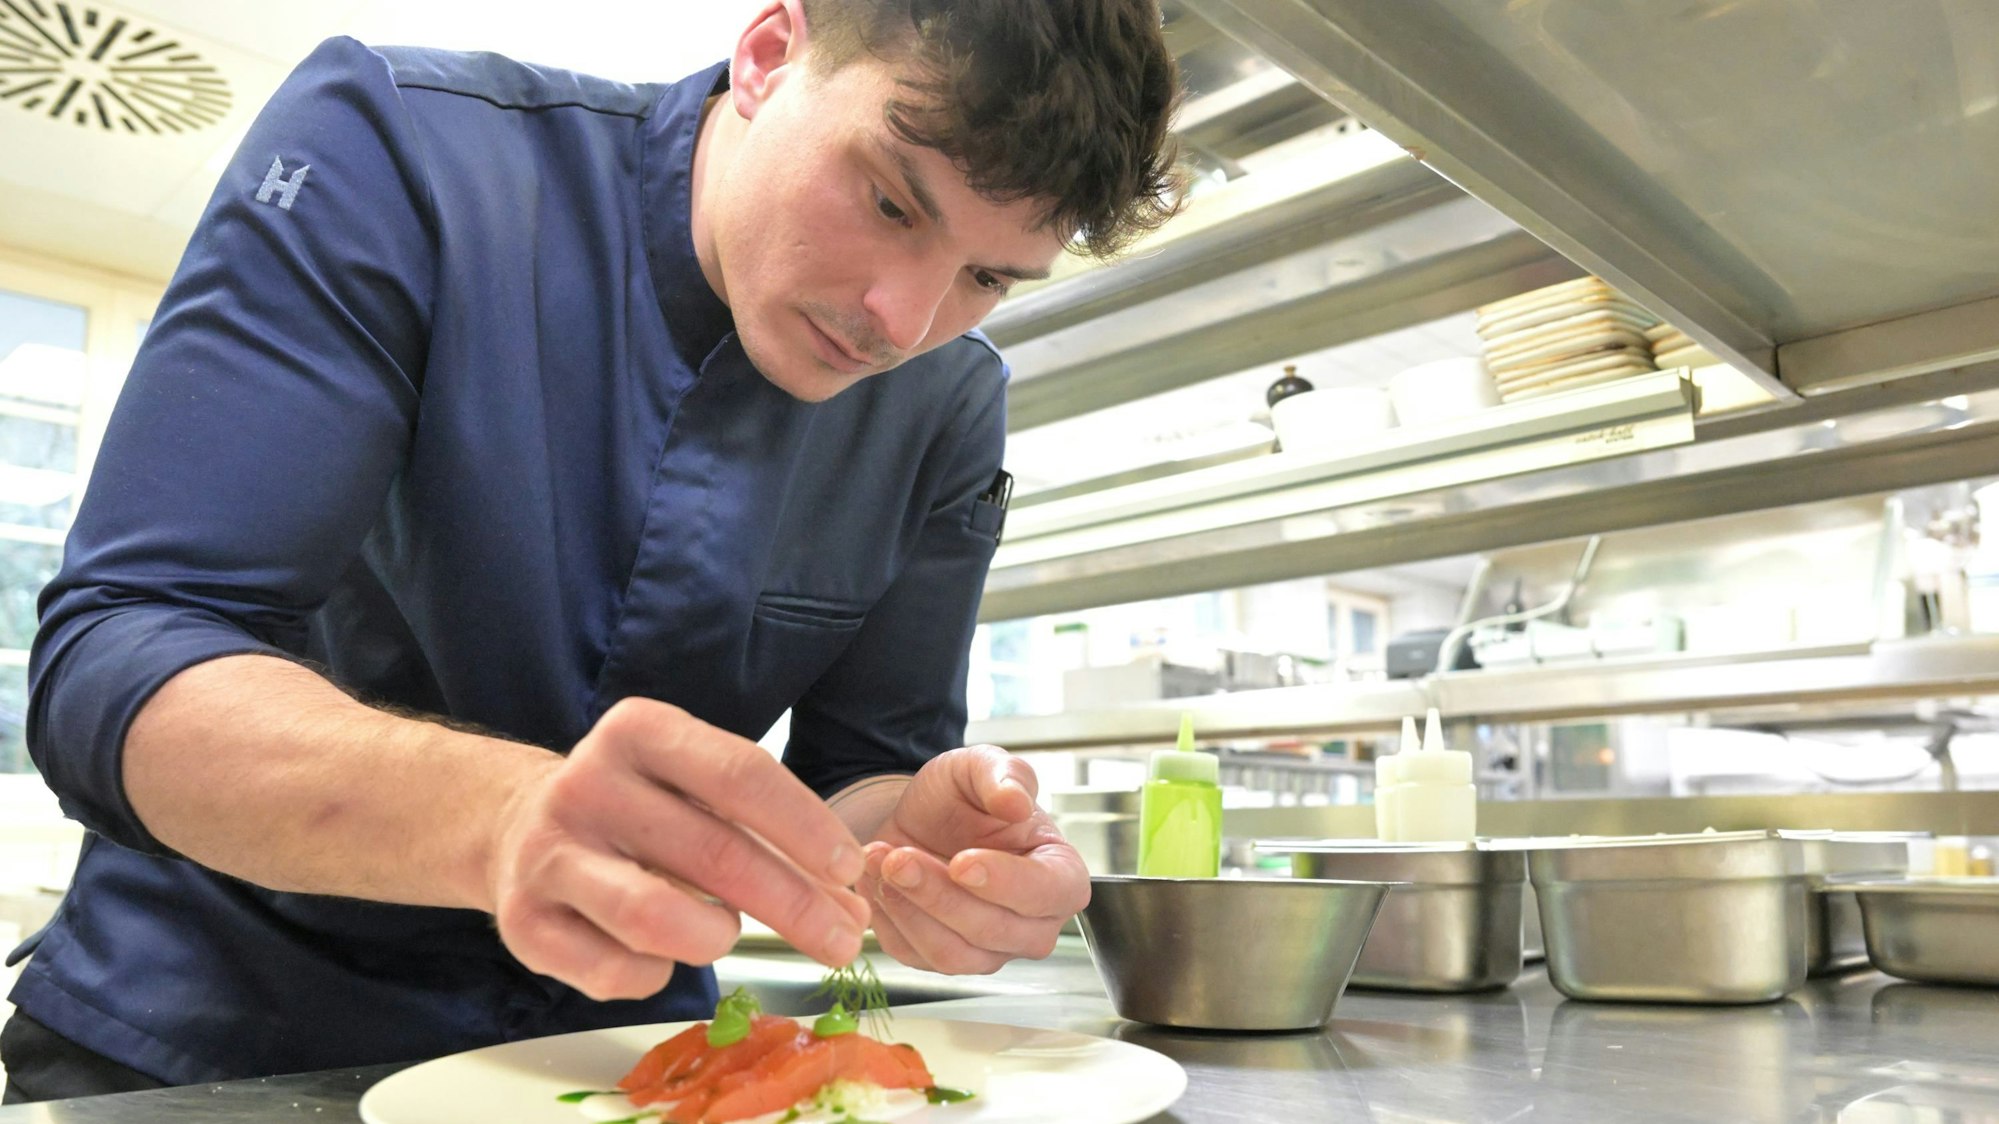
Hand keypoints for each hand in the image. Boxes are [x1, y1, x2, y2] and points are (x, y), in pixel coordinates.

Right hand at [488, 698, 868, 999]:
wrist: (515, 826)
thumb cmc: (637, 808)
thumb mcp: (695, 789)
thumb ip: (769, 836)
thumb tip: (850, 908)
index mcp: (640, 732)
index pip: (741, 775)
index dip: (806, 826)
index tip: (850, 870)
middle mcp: (588, 784)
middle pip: (715, 853)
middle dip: (795, 905)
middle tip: (844, 941)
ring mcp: (549, 855)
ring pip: (658, 918)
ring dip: (718, 937)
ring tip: (728, 933)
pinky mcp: (524, 925)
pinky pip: (617, 972)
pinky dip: (659, 973)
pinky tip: (662, 952)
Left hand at [859, 745, 1089, 974]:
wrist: (921, 820)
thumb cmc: (963, 797)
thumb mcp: (979, 766)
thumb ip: (1005, 776)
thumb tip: (1017, 803)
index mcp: (1060, 874)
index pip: (1049, 893)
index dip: (1006, 883)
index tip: (961, 862)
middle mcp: (1034, 923)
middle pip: (994, 930)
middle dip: (939, 894)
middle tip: (899, 857)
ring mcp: (992, 951)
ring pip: (953, 953)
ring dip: (909, 909)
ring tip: (881, 861)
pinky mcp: (948, 961)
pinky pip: (916, 957)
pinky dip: (890, 920)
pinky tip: (875, 881)